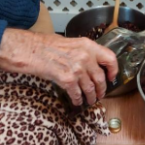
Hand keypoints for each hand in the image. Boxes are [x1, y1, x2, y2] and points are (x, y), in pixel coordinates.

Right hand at [0, 29, 117, 106]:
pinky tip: (76, 102)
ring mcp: (77, 68)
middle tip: (100, 94)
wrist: (30, 49)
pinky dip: (77, 100)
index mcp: (88, 45)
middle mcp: (85, 56)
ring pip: (90, 88)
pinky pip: (77, 94)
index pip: (110, 58)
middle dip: (101, 89)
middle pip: (100, 78)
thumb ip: (83, 52)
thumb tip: (91, 64)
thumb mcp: (71, 42)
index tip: (112, 77)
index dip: (113, 70)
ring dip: (91, 97)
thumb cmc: (46, 44)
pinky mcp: (67, 79)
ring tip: (90, 100)